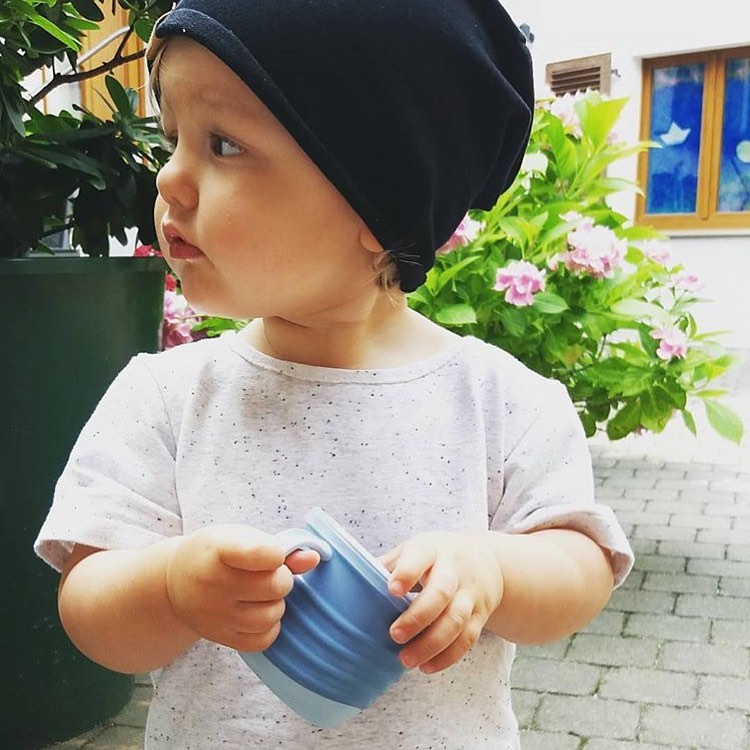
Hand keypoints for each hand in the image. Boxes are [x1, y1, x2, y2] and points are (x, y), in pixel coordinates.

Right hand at [165, 525, 319, 651]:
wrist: (174, 583)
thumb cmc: (215, 554)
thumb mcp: (239, 538)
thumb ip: (278, 548)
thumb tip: (314, 557)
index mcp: (217, 550)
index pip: (263, 553)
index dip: (277, 553)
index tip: (270, 553)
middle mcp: (213, 585)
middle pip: (275, 585)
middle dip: (282, 577)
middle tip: (268, 574)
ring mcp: (215, 615)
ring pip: (272, 614)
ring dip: (277, 603)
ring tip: (262, 594)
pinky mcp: (221, 638)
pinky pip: (263, 640)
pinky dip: (269, 627)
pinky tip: (258, 612)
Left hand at [380, 531, 502, 673]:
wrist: (485, 560)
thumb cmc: (437, 556)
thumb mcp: (414, 550)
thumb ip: (388, 565)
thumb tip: (350, 581)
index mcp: (432, 549)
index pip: (420, 557)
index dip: (407, 573)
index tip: (392, 590)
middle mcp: (454, 570)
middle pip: (441, 592)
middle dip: (418, 617)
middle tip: (394, 635)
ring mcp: (470, 593)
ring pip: (456, 620)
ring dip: (431, 643)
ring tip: (406, 660)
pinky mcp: (480, 615)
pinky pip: (467, 638)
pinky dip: (447, 656)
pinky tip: (426, 667)